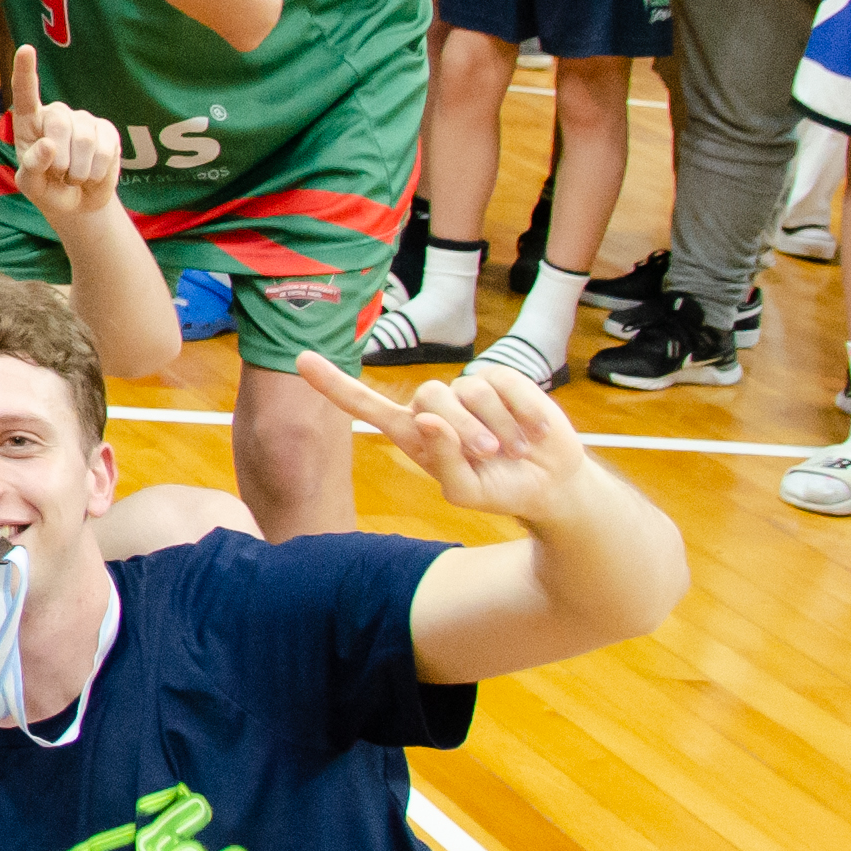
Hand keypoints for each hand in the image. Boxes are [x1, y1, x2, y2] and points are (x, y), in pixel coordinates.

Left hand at [3, 44, 122, 222]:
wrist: (79, 203)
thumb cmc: (47, 190)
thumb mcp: (31, 186)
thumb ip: (32, 168)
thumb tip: (49, 145)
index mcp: (29, 124)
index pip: (26, 94)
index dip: (26, 72)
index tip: (26, 50)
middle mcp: (56, 115)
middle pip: (58, 123)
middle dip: (58, 159)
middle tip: (59, 176)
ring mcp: (84, 120)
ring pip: (84, 140)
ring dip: (78, 171)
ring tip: (74, 178)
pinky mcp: (107, 131)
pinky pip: (105, 150)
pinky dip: (96, 172)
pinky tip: (92, 175)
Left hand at [298, 354, 605, 525]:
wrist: (549, 485)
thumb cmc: (499, 490)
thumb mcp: (466, 492)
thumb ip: (442, 460)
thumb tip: (426, 418)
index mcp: (413, 433)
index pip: (365, 404)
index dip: (333, 383)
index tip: (301, 357)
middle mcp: (435, 406)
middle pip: (430, 395)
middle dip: (463, 428)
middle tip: (491, 454)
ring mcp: (468, 389)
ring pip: (470, 389)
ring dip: (498, 425)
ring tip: (515, 449)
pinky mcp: (503, 377)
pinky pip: (505, 382)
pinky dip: (522, 411)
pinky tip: (534, 433)